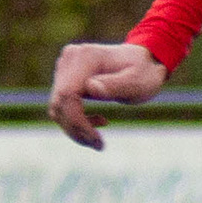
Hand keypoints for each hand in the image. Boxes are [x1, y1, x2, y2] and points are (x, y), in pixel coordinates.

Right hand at [47, 39, 167, 148]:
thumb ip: (116, 85)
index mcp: (87, 57)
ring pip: (57, 106)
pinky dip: (74, 120)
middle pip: (59, 102)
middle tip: (99, 145)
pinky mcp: (65, 76)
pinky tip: (98, 121)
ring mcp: (66, 66)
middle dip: (76, 129)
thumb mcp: (138, 82)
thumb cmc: (144, 73)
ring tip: (98, 139)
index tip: (96, 139)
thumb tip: (90, 87)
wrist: (144, 60)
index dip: (77, 121)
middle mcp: (71, 58)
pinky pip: (61, 104)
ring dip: (74, 128)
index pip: (67, 94)